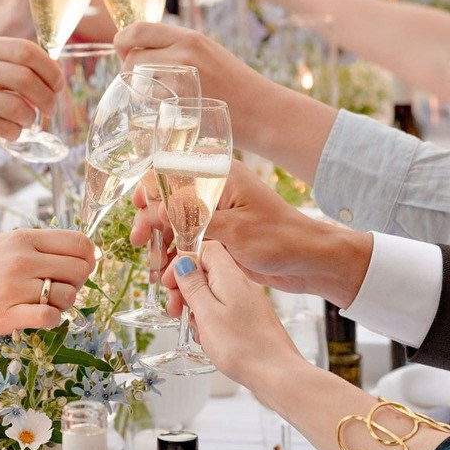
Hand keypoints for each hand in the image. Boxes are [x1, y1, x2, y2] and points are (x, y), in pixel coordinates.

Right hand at [0, 33, 63, 144]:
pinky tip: (10, 133)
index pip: (27, 50)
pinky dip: (15, 133)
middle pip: (26, 77)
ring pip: (17, 106)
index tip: (58, 85)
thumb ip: (6, 64)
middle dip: (48, 97)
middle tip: (50, 109)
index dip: (51, 69)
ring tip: (26, 123)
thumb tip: (53, 73)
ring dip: (31, 119)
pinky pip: (3, 127)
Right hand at [0, 228, 94, 338]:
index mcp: (23, 238)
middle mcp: (22, 260)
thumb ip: (35, 244)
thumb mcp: (0, 243)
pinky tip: (36, 316)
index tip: (80, 267)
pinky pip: (50, 318)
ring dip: (62, 303)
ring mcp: (15, 288)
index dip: (88, 257)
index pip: (79, 243)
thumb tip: (77, 249)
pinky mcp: (8, 315)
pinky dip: (51, 320)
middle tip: (59, 288)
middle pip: (80, 270)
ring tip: (43, 303)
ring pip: (68, 296)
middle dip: (77, 282)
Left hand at [113, 18, 258, 119]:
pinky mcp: (182, 106)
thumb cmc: (234, 86)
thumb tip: (142, 51)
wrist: (262, 111)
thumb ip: (177, 49)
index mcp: (189, 38)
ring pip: (137, 84)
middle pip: (131, 59)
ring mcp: (182, 81)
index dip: (123, 42)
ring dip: (139, 92)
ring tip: (157, 98)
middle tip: (140, 83)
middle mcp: (184, 54)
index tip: (125, 53)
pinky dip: (152, 109)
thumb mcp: (208, 53)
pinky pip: (150, 105)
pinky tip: (166, 111)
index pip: (137, 30)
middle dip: (129, 72)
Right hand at [131, 161, 372, 316]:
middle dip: (150, 222)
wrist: (310, 262)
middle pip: (167, 200)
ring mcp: (215, 215)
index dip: (150, 190)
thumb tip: (158, 211)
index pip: (172, 171)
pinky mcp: (219, 237)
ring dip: (162, 248)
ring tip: (156, 271)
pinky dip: (178, 260)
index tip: (141, 213)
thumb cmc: (281, 239)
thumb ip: (193, 219)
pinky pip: (188, 245)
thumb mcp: (234, 229)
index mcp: (219, 175)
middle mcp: (214, 191)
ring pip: (175, 226)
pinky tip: (169, 279)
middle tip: (139, 242)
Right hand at [169, 242, 302, 388]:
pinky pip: (224, 310)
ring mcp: (248, 302)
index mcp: (230, 276)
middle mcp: (242, 284)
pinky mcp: (251, 319)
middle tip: (174, 310)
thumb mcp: (207, 313)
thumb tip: (183, 262)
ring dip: (197, 307)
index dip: (183, 261)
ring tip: (194, 329)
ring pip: (214, 293)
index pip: (205, 249)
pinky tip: (208, 338)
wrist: (277, 374)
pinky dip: (211, 320)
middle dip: (185, 288)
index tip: (169, 283)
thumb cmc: (243, 347)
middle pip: (207, 271)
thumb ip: (193, 285)